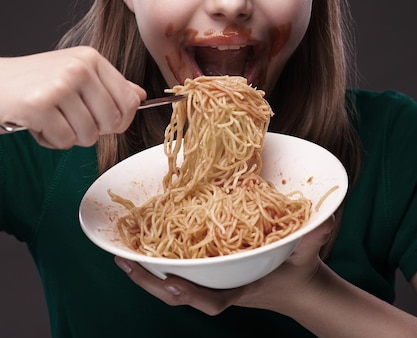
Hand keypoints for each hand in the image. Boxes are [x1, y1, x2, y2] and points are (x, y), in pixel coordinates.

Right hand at [0, 47, 144, 147]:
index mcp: (92, 59)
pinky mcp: (40, 104)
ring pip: (89, 134)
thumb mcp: (75, 73)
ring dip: (69, 137)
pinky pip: (64, 140)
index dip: (121, 120)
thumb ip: (109, 85)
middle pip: (113, 121)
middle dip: (94, 130)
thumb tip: (140, 96)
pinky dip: (51, 140)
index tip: (105, 121)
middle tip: (71, 120)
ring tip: (52, 119)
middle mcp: (79, 68)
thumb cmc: (36, 81)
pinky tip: (38, 124)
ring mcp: (60, 85)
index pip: (130, 100)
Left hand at [115, 215, 334, 315]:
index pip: (215, 300)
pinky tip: (138, 250)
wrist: (295, 287)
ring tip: (121, 257)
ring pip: (173, 287)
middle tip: (126, 264)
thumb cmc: (298, 270)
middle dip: (152, 284)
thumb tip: (323, 220)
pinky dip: (156, 265)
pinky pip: (178, 272)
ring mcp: (212, 282)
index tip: (172, 283)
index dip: (192, 294)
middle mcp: (221, 287)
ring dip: (146, 275)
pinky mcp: (208, 273)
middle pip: (181, 296)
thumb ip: (314, 239)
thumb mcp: (308, 255)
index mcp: (242, 288)